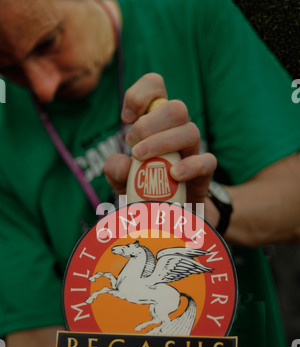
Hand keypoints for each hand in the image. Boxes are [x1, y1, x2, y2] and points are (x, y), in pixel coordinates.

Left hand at [104, 73, 216, 206]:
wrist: (166, 217)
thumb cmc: (143, 190)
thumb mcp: (121, 179)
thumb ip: (115, 168)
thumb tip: (124, 163)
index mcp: (156, 123)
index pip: (157, 87)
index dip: (141, 94)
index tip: (126, 118)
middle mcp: (177, 132)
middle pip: (177, 107)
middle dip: (150, 123)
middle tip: (132, 145)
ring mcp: (193, 152)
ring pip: (190, 131)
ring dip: (162, 142)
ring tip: (141, 159)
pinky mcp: (204, 174)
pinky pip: (207, 161)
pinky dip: (190, 166)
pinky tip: (173, 175)